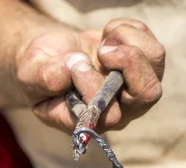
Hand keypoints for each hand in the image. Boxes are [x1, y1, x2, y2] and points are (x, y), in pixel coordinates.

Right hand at [16, 18, 164, 132]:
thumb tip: (75, 68)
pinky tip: (107, 36)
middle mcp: (122, 108)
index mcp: (95, 121)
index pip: (112, 114)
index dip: (95, 88)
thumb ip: (47, 77)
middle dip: (128, 62)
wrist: (51, 56)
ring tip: (103, 42)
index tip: (74, 65)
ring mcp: (136, 83)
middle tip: (102, 51)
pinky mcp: (143, 60)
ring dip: (127, 40)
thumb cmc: (40, 73)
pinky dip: (127, 28)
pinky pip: (148, 38)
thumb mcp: (31, 76)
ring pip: (155, 60)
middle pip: (149, 92)